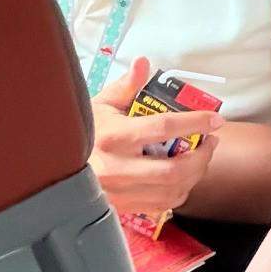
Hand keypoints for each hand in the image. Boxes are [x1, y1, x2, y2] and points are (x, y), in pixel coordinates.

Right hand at [90, 57, 220, 215]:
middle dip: (202, 156)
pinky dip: (180, 191)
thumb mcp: (100, 105)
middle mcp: (118, 168)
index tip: (214, 118)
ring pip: (172, 191)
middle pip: (174, 169)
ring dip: (195, 174)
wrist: (55, 169)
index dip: (194, 122)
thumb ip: (126, 86)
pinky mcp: (123, 208)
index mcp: (114, 137)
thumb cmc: (82, 133)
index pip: (163, 127)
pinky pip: (162, 205)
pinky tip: (183, 177)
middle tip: (210, 141)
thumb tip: (143, 63)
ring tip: (200, 157)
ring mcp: (120, 192)